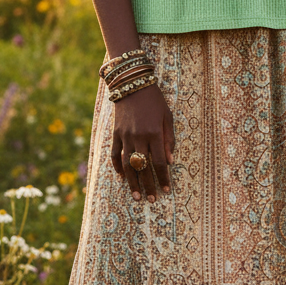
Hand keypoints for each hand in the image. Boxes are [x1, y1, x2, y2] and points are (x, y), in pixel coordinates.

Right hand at [110, 83, 174, 201]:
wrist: (132, 84)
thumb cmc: (154, 100)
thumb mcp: (167, 117)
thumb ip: (169, 139)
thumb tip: (170, 161)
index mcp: (154, 134)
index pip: (159, 162)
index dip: (163, 178)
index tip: (166, 190)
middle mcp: (139, 137)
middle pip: (143, 168)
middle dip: (148, 186)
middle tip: (151, 200)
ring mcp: (125, 136)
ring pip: (128, 165)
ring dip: (132, 182)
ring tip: (136, 195)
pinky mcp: (115, 133)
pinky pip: (115, 154)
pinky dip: (118, 166)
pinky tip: (122, 176)